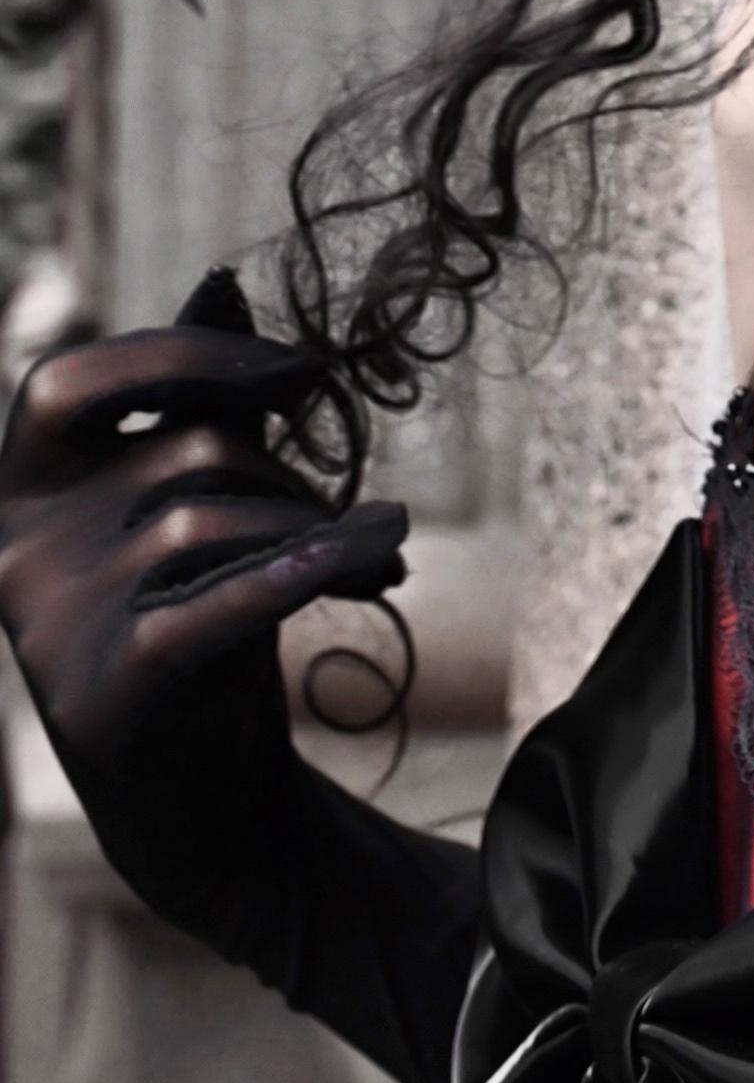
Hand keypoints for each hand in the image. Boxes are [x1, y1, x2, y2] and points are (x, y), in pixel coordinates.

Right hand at [0, 265, 406, 944]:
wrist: (209, 802)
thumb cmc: (205, 618)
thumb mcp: (196, 501)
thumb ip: (198, 402)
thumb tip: (219, 280)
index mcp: (22, 490)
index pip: (71, 377)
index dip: (184, 357)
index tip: (294, 371)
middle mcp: (14, 552)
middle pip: (185, 452)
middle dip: (293, 472)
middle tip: (365, 511)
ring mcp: (48, 629)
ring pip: (212, 519)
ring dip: (323, 529)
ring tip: (387, 552)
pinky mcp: (102, 696)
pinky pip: (218, 602)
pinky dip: (302, 570)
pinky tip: (376, 557)